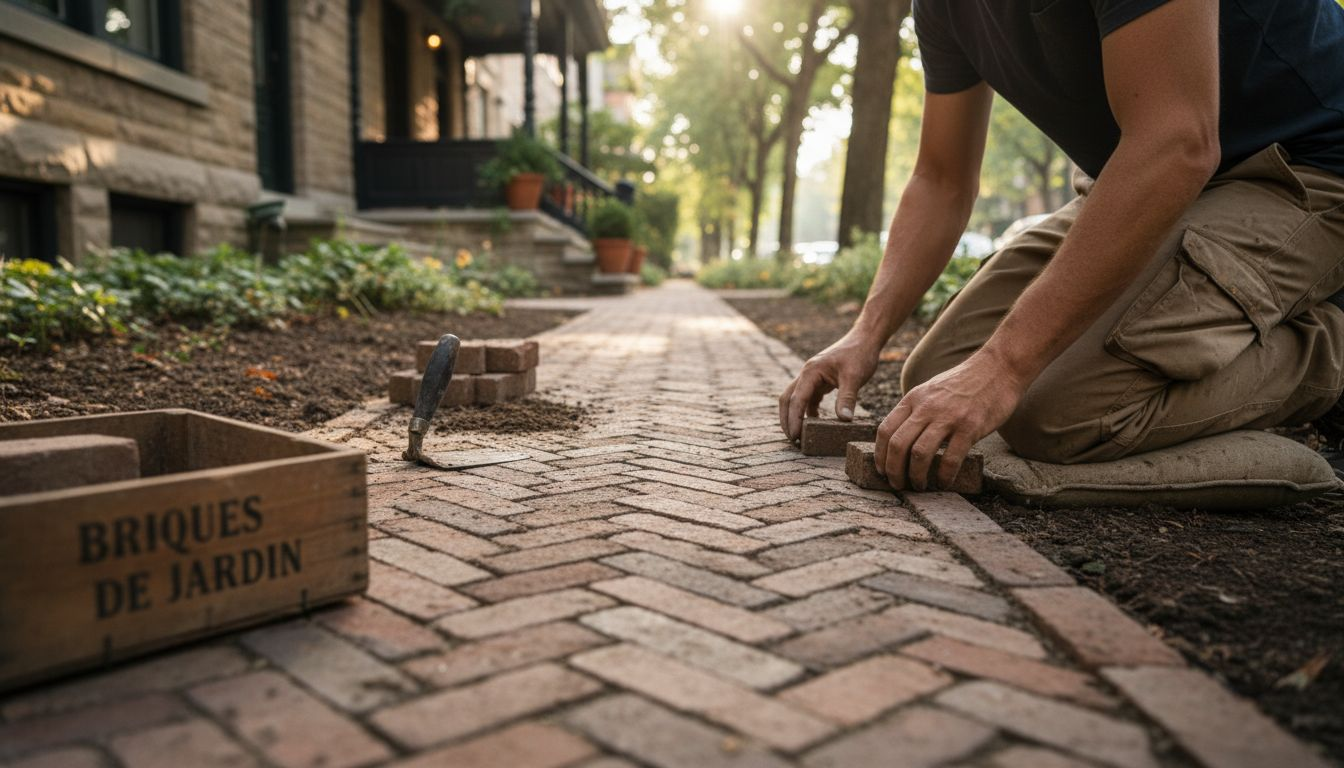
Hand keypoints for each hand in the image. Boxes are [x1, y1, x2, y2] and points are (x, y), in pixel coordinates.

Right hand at [779, 331, 880, 442]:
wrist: (865, 339)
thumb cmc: (859, 354)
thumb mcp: (854, 377)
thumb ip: (847, 398)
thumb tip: (844, 420)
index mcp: (811, 372)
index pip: (796, 399)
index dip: (793, 419)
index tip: (795, 436)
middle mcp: (806, 374)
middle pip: (787, 399)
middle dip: (787, 420)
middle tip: (792, 440)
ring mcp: (812, 377)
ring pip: (795, 399)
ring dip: (795, 416)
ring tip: (800, 436)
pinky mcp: (820, 381)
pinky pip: (808, 398)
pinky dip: (808, 412)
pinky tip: (816, 423)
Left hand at [875, 352, 1026, 489]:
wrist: (999, 368)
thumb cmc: (964, 383)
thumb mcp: (931, 390)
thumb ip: (915, 410)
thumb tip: (901, 437)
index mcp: (913, 398)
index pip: (885, 430)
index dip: (880, 455)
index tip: (882, 471)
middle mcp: (926, 407)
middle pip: (898, 445)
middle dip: (893, 471)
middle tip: (898, 485)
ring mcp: (948, 417)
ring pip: (919, 454)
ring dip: (916, 476)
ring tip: (920, 487)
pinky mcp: (970, 427)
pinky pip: (950, 459)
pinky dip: (944, 476)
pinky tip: (944, 482)